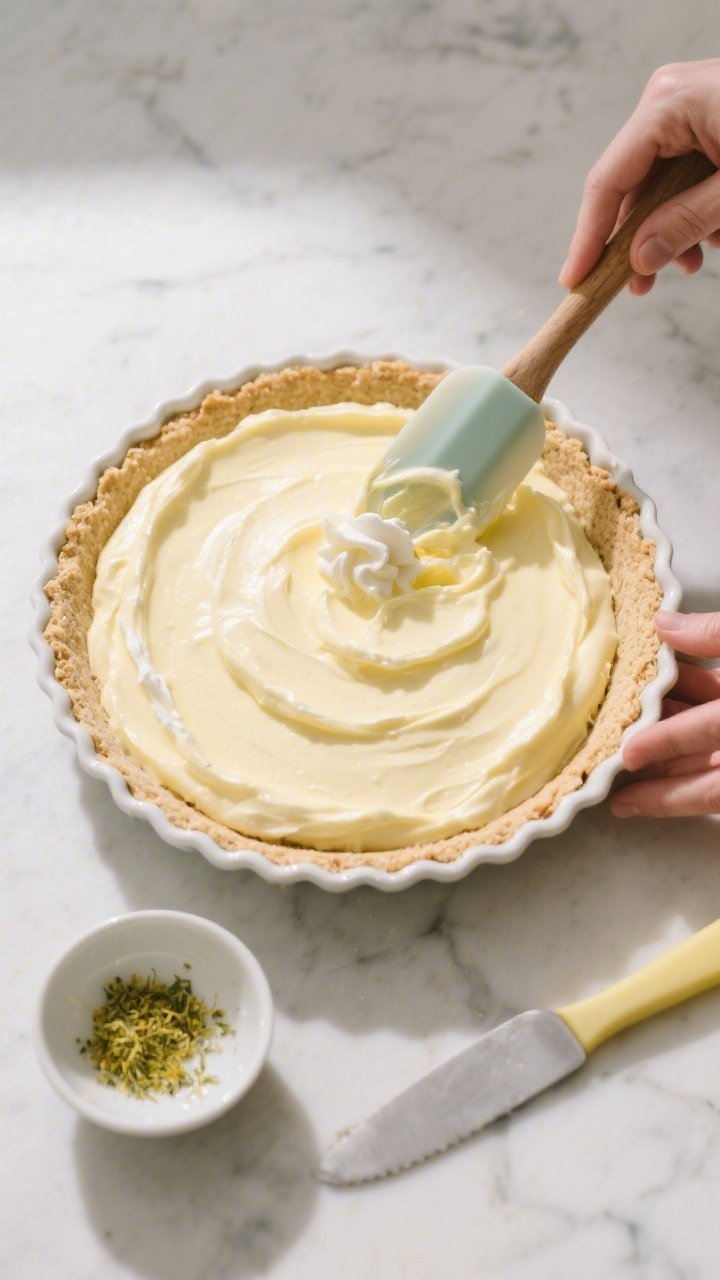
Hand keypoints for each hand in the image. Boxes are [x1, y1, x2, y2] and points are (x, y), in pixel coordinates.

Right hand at [559, 60, 719, 294]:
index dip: (589, 237)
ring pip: (658, 184)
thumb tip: (639, 260)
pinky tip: (715, 237)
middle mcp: (668, 100)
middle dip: (640, 240)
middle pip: (630, 186)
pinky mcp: (707, 116)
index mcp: (667, 106)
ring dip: (672, 230)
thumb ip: (685, 225)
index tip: (575, 281)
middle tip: (640, 288)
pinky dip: (694, 209)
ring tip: (697, 263)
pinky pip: (682, 171)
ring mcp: (687, 106)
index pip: (608, 182)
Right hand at [611, 611, 719, 818]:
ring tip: (598, 770)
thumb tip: (662, 623)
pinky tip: (626, 801)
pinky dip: (661, 800)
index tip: (617, 681)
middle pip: (682, 725)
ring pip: (684, 764)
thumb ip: (713, 633)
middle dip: (641, 727)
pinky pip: (698, 795)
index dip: (656, 679)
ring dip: (642, 771)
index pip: (693, 679)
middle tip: (598, 730)